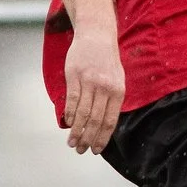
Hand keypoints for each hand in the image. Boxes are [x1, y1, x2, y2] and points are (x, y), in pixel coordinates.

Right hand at [62, 25, 126, 154]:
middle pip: (96, 120)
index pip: (110, 120)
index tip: (96, 150)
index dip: (103, 137)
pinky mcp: (75, 76)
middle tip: (81, 150)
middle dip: (88, 138)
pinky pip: (72, 100)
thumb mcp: (118, 79)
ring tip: (72, 143)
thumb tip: (105, 124)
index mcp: (118, 91)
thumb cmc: (107, 60)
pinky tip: (67, 123)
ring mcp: (89, 81)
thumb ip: (112, 100)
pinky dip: (69, 114)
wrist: (96, 35)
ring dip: (76, 131)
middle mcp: (105, 88)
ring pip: (83, 113)